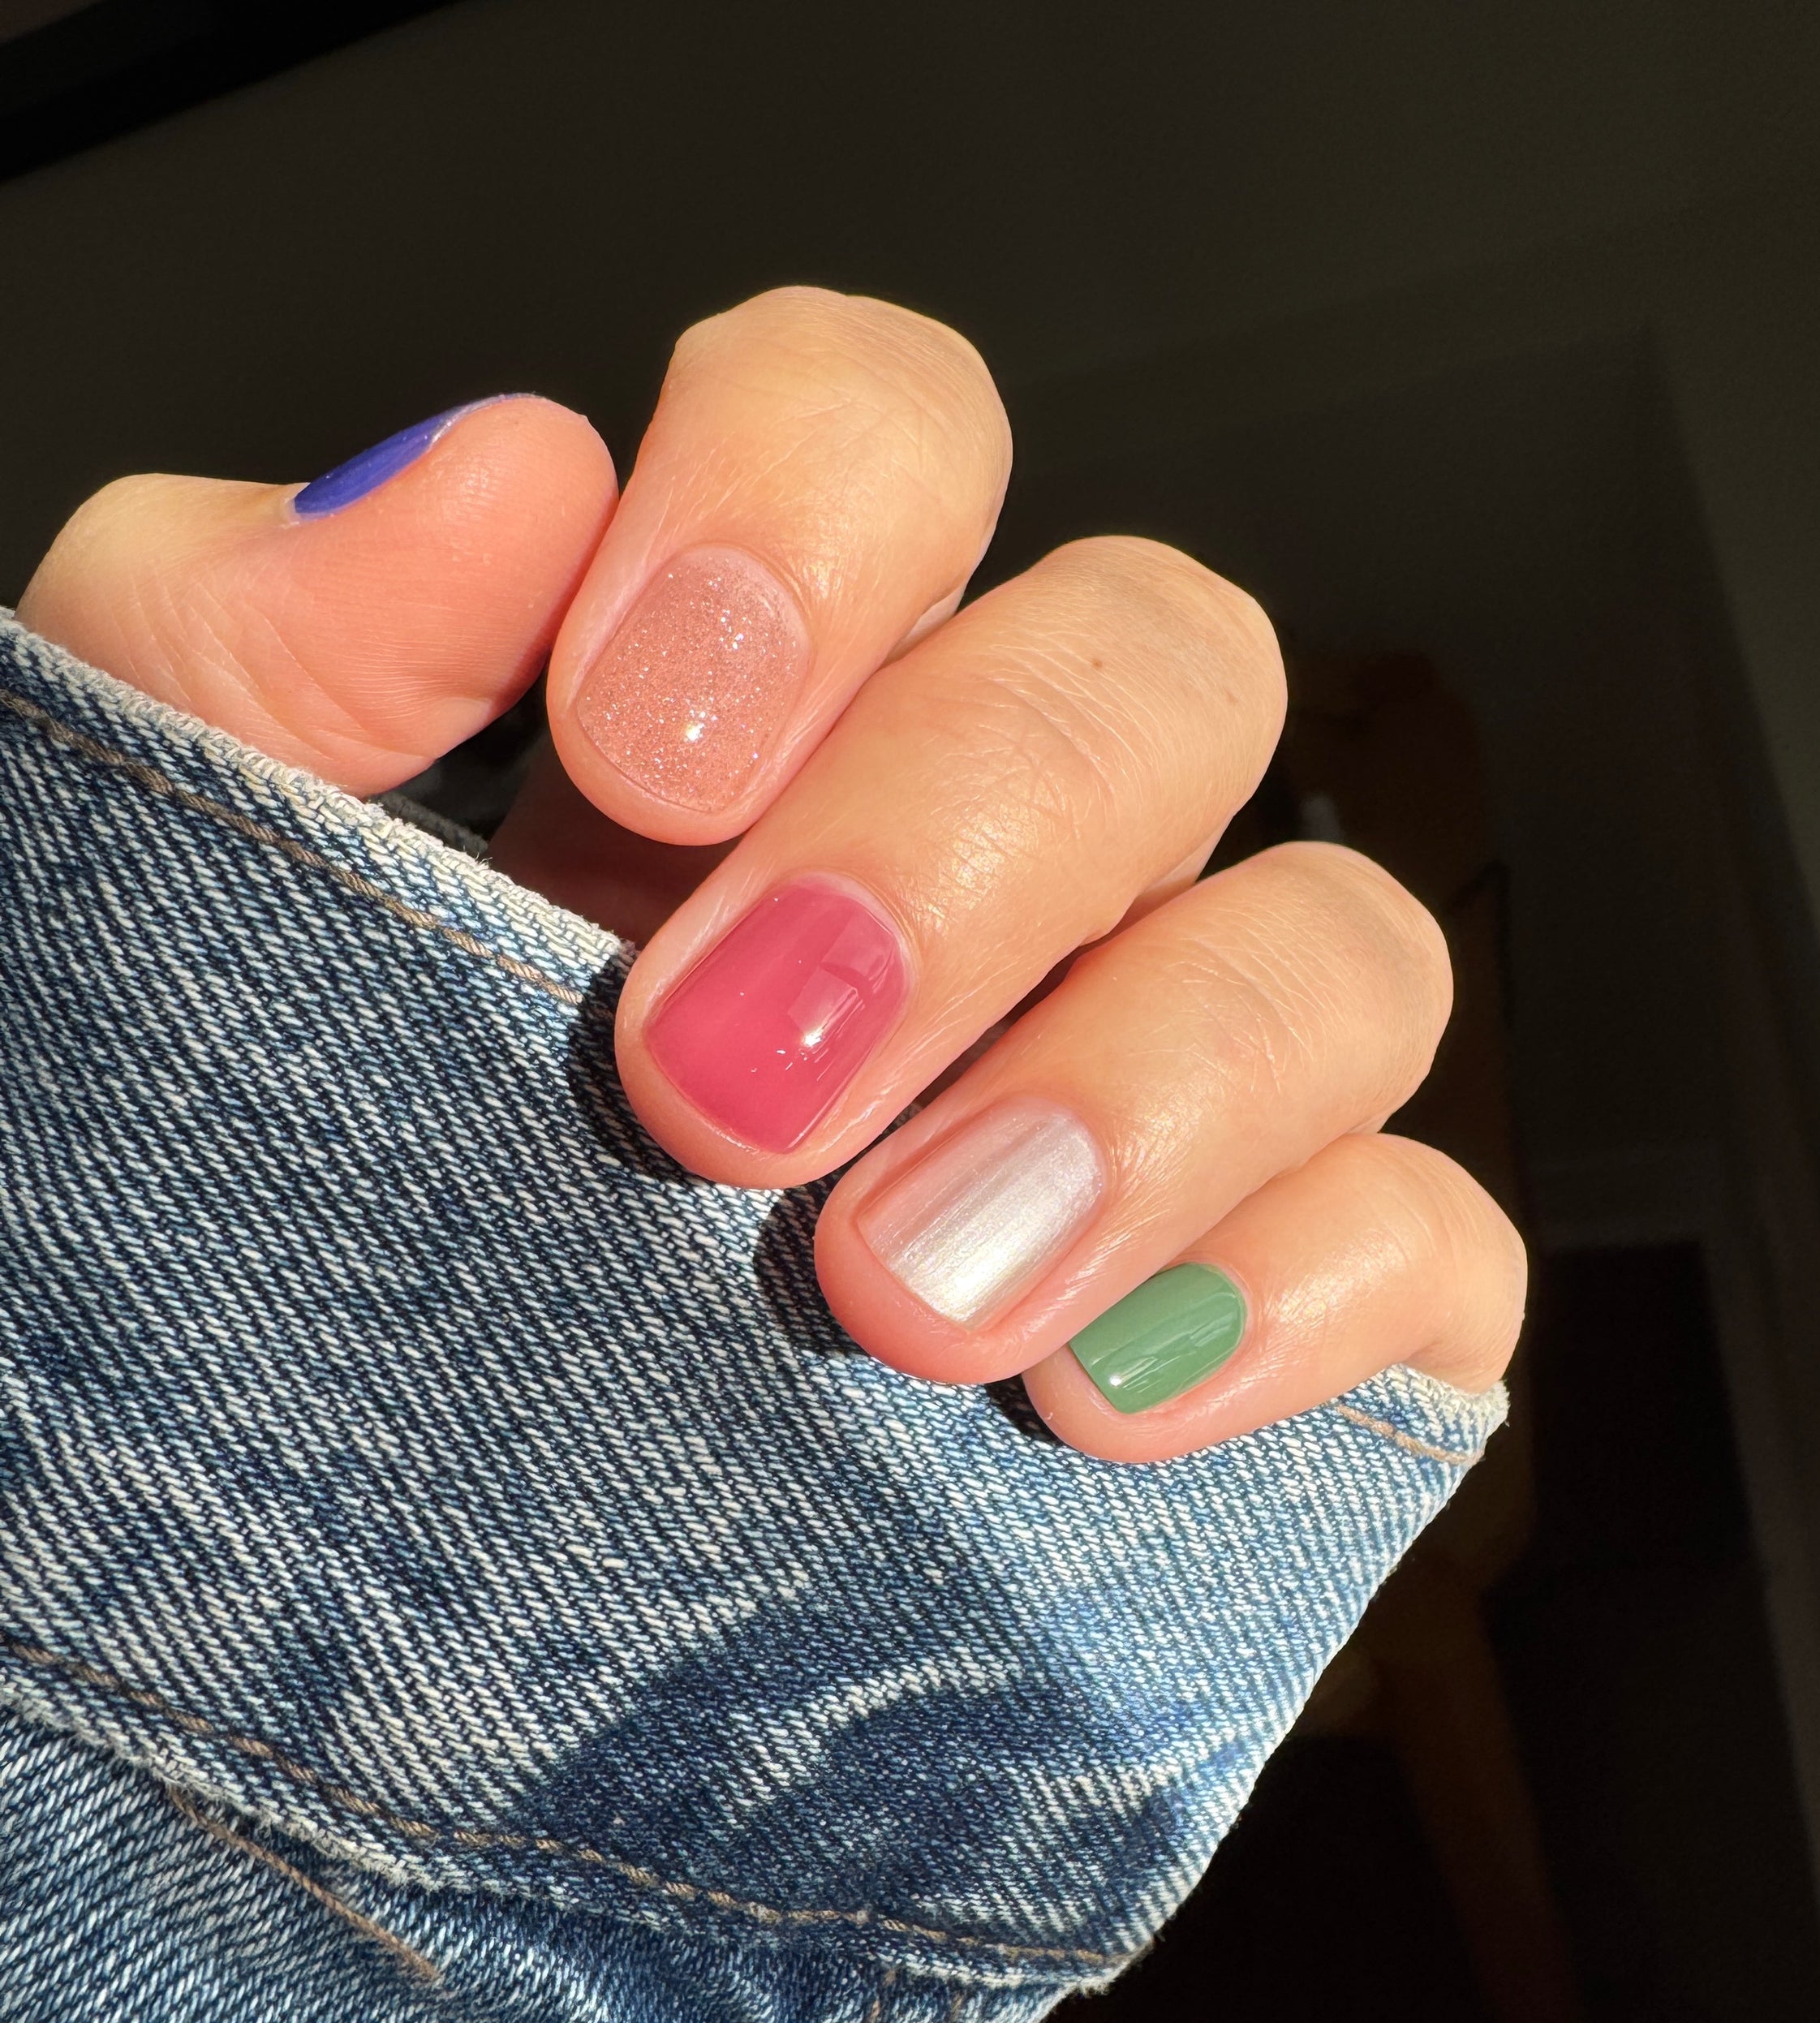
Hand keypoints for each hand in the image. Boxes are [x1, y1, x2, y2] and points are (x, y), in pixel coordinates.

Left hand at [19, 287, 1522, 1460]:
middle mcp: (1001, 866)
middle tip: (718, 1089)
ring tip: (897, 1299)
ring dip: (1143, 1097)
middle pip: (1158, 673)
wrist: (341, 1592)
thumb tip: (495, 486)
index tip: (648, 745)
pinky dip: (1297, 1302)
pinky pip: (1425, 1246)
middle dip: (965, 854)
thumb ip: (252, 656)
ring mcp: (1157, 1093)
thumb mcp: (189, 909)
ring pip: (1342, 952)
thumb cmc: (261, 1211)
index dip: (813, 523)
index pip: (891, 429)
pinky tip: (1092, 1415)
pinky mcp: (1274, 1323)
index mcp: (755, 707)